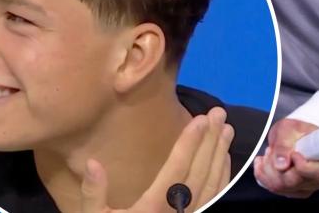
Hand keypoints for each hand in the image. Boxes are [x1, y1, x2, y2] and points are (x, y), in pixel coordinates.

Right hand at [80, 107, 233, 211]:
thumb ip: (94, 193)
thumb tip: (93, 163)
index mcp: (151, 209)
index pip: (176, 171)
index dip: (189, 144)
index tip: (199, 120)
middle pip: (199, 174)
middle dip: (210, 142)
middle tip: (218, 114)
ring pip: (212, 186)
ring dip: (219, 155)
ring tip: (225, 129)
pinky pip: (215, 198)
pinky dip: (222, 176)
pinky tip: (224, 159)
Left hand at [252, 117, 318, 197]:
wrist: (292, 134)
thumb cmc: (295, 129)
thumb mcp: (288, 129)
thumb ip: (284, 145)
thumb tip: (281, 165)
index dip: (302, 166)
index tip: (293, 154)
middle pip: (296, 182)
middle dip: (275, 165)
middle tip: (271, 149)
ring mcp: (310, 185)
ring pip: (283, 187)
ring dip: (268, 170)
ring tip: (268, 153)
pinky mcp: (297, 190)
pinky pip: (276, 189)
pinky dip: (264, 176)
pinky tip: (263, 163)